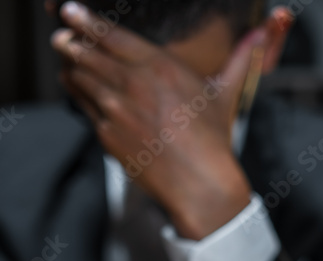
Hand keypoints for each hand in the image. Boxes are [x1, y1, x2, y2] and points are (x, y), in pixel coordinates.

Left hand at [51, 1, 266, 239]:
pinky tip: (73, 85)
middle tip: (60, 33)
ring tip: (64, 56)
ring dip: (69, 65)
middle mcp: (134, 84)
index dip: (86, 20)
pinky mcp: (107, 134)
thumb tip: (262, 33)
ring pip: (81, 78)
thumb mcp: (226, 92)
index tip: (70, 10)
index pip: (112, 36)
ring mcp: (116, 110)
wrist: (198, 182)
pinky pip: (84, 106)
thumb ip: (241, 57)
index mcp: (160, 67)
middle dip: (70, 40)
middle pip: (88, 53)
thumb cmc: (213, 139)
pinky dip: (76, 93)